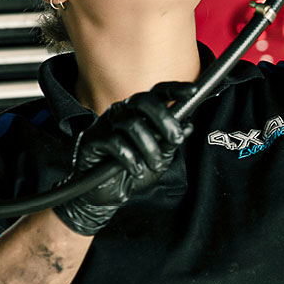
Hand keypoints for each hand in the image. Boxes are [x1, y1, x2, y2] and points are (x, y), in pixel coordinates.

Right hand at [54, 83, 193, 235]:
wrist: (105, 194)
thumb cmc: (131, 171)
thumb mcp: (159, 159)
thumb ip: (170, 142)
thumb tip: (188, 126)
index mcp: (139, 112)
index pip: (157, 92)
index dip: (175, 89)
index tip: (192, 91)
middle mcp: (121, 112)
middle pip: (143, 101)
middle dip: (164, 118)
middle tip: (175, 138)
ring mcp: (105, 124)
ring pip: (132, 124)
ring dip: (149, 147)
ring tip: (154, 164)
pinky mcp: (91, 139)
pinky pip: (114, 142)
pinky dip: (130, 158)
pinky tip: (135, 169)